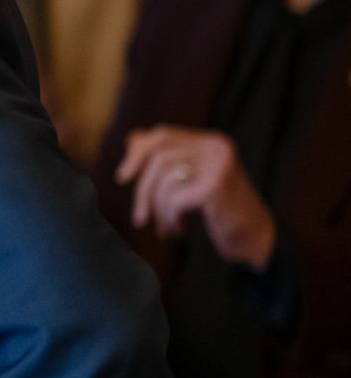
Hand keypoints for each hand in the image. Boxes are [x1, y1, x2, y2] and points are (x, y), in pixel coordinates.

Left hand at [115, 125, 276, 269]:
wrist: (255, 241)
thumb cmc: (217, 213)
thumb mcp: (189, 184)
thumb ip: (165, 161)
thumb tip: (131, 139)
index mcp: (210, 142)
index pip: (161, 136)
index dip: (137, 154)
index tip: (122, 178)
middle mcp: (216, 147)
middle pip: (157, 158)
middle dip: (142, 191)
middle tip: (140, 219)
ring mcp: (217, 165)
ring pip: (163, 180)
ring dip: (158, 210)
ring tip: (168, 227)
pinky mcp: (215, 187)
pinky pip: (173, 199)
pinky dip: (170, 218)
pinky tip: (181, 230)